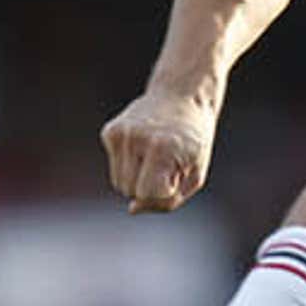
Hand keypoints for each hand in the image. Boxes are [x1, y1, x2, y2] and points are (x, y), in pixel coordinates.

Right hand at [103, 88, 217, 212]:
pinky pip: (115, 169)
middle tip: (169, 161)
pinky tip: (144, 146)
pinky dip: (129, 165)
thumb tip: (132, 209)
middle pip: (131, 192)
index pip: (147, 195)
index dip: (164, 193)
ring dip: (138, 178)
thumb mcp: (195, 175)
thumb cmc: (194, 141)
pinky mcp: (110, 132)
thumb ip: (168, 201)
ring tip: (157, 154)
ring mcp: (120, 133)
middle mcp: (137, 138)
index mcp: (163, 148)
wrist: (182, 96)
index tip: (178, 174)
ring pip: (120, 184)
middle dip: (150, 186)